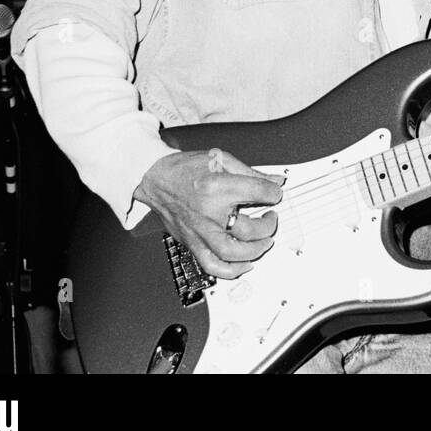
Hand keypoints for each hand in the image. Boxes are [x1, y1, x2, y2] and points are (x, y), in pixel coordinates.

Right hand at [135, 149, 284, 278]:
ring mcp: (199, 231)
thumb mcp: (221, 159)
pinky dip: (231, 270)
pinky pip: (211, 265)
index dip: (274, 193)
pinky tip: (245, 264)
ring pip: (232, 253)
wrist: (154, 179)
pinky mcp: (191, 242)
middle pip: (248, 229)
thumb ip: (252, 173)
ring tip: (264, 242)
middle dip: (268, 226)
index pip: (259, 192)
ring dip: (255, 250)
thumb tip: (276, 181)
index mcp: (217, 187)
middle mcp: (208, 212)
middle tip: (272, 218)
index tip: (275, 193)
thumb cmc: (185, 169)